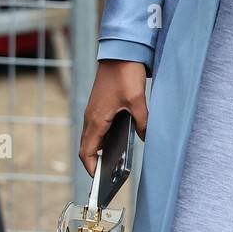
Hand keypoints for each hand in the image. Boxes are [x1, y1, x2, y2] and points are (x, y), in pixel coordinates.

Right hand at [80, 60, 147, 176]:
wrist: (120, 51)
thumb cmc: (125, 74)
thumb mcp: (138, 100)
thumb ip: (142, 121)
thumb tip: (146, 137)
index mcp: (96, 119)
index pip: (86, 152)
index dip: (90, 168)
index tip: (99, 180)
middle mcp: (91, 116)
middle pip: (89, 146)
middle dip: (97, 161)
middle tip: (110, 173)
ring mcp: (94, 110)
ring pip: (93, 136)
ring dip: (101, 148)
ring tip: (117, 158)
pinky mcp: (100, 104)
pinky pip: (99, 125)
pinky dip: (105, 135)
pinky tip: (121, 137)